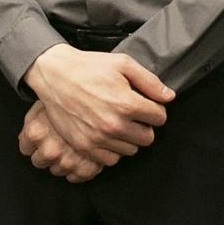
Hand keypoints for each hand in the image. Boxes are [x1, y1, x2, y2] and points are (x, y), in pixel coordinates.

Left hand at [18, 101, 104, 181]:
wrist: (102, 98)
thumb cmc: (71, 97)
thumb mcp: (46, 103)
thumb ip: (32, 122)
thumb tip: (24, 139)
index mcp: (35, 132)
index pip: (25, 148)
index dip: (33, 142)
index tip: (42, 137)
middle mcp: (49, 150)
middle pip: (39, 161)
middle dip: (46, 152)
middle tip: (57, 140)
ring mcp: (68, 161)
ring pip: (57, 170)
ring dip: (63, 160)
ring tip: (71, 145)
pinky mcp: (86, 169)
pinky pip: (77, 177)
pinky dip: (79, 169)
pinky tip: (82, 156)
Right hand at [22, 44, 171, 160]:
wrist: (54, 75)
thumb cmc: (89, 67)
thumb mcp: (123, 64)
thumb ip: (150, 81)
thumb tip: (169, 97)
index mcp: (127, 104)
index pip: (159, 118)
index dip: (155, 109)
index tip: (145, 104)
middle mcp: (115, 125)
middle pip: (148, 138)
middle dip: (144, 126)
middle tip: (132, 115)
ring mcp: (99, 138)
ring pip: (131, 150)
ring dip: (129, 139)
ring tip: (118, 123)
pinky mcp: (85, 146)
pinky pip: (111, 160)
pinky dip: (112, 150)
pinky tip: (106, 135)